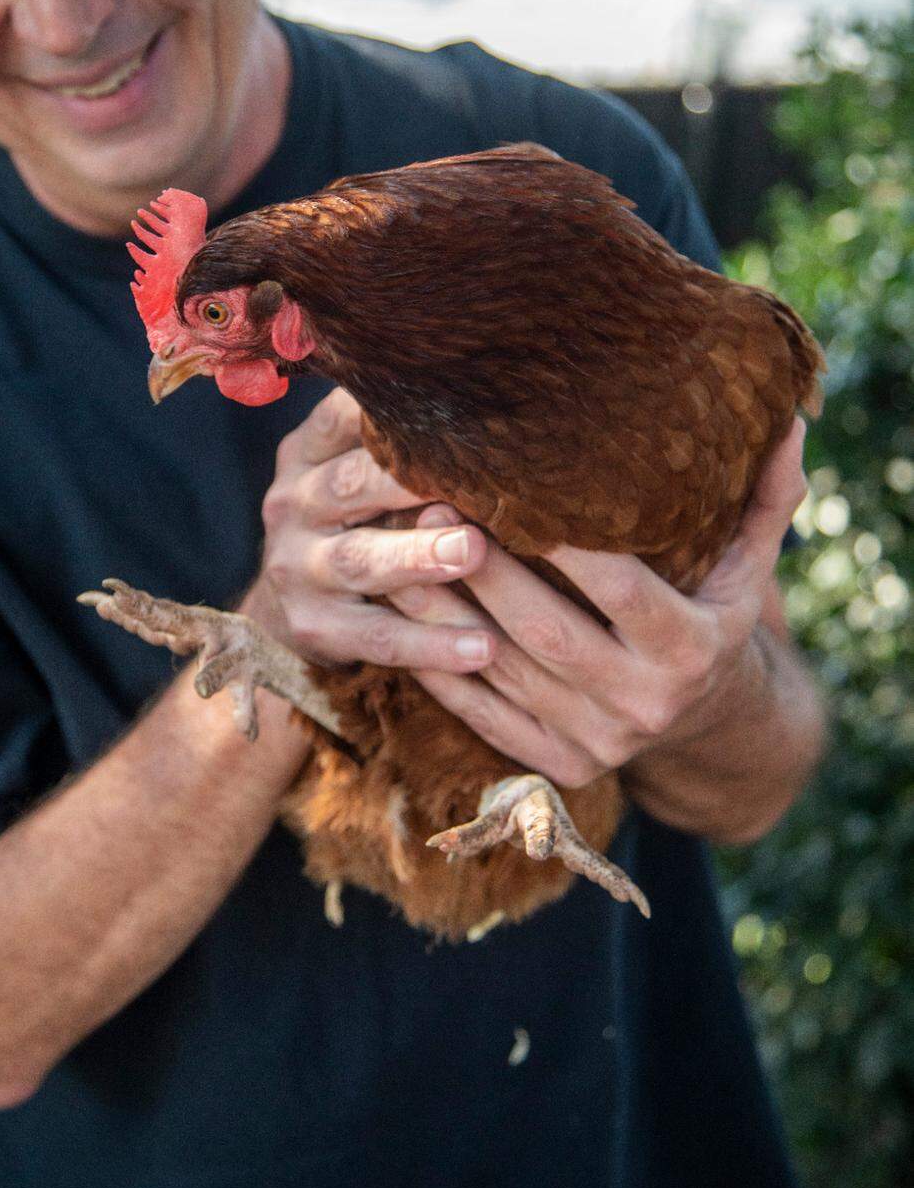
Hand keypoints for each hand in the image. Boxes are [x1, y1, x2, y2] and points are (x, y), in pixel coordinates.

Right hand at [259, 388, 494, 673]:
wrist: (278, 611)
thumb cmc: (350, 523)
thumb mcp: (351, 474)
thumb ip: (395, 446)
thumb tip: (488, 399)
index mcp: (307, 453)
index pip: (342, 418)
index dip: (389, 411)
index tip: (452, 405)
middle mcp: (293, 503)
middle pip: (352, 485)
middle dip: (411, 483)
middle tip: (474, 481)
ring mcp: (297, 567)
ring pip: (362, 560)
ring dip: (419, 557)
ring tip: (472, 552)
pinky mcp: (315, 627)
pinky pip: (378, 636)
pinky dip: (431, 643)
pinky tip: (481, 648)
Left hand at [388, 419, 808, 786]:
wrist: (708, 726)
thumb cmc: (715, 619)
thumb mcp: (745, 568)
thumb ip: (761, 500)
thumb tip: (791, 422)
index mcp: (690, 649)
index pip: (624, 591)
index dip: (572, 546)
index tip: (518, 489)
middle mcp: (643, 703)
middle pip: (547, 632)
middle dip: (485, 571)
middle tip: (435, 509)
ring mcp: (596, 741)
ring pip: (503, 672)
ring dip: (443, 612)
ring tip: (397, 551)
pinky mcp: (558, 766)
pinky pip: (484, 716)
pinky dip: (439, 668)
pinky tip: (404, 616)